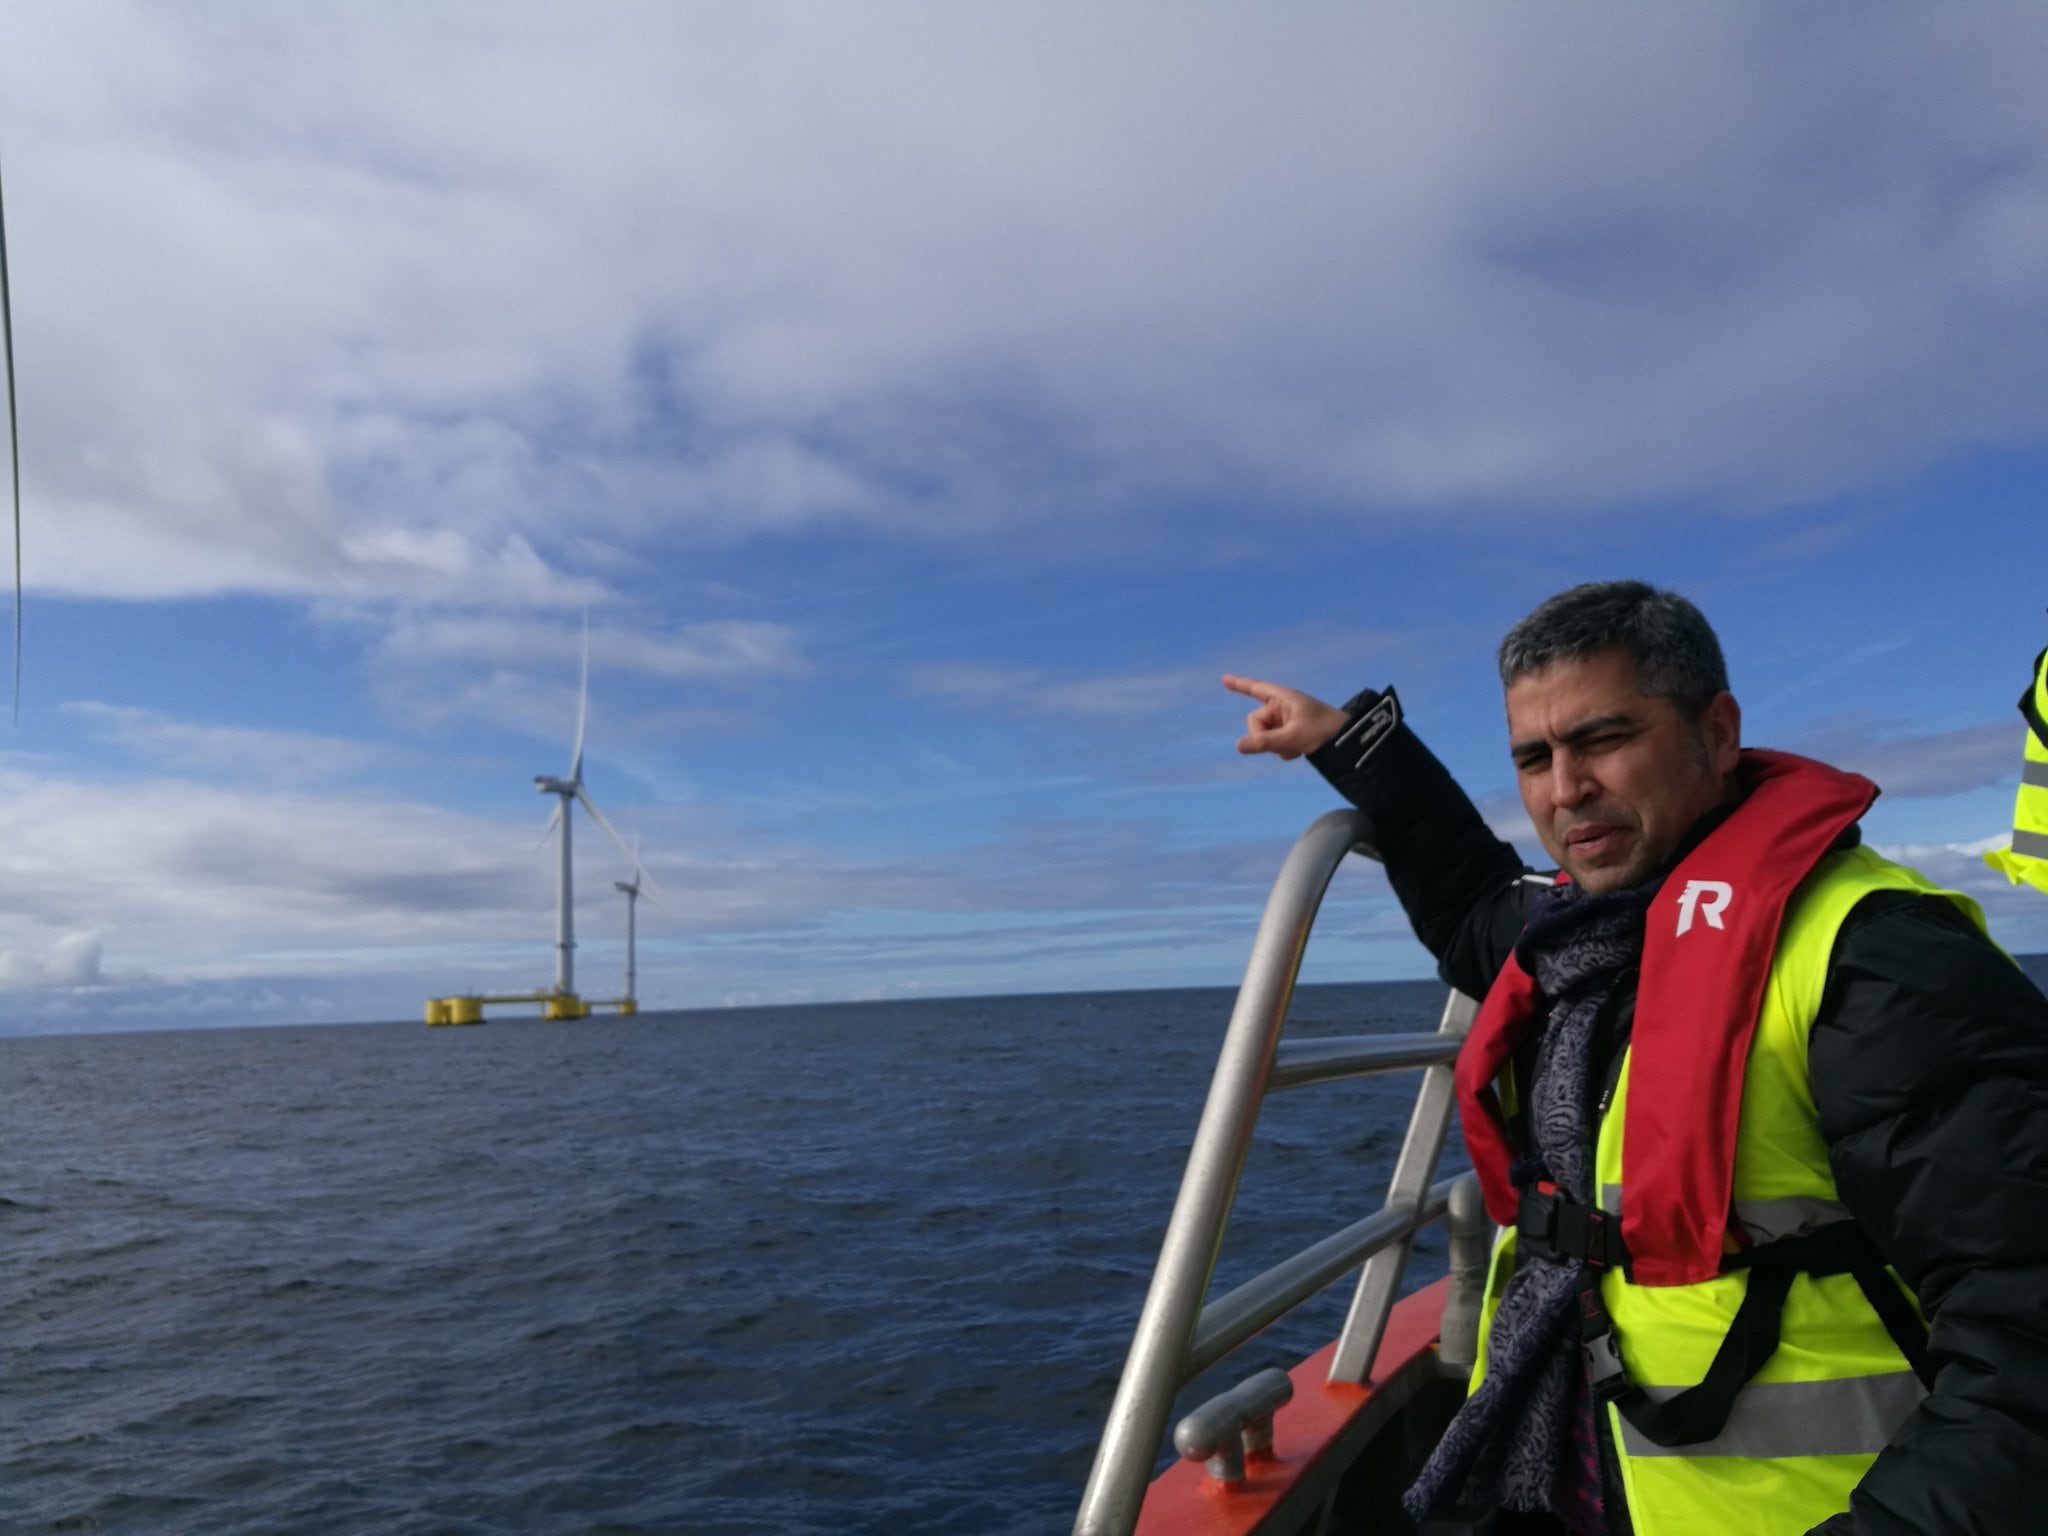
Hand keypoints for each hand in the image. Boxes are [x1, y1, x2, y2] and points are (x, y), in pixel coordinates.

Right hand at [1222, 674, 1347, 759]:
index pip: (1255, 688)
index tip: (1223, 679)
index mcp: (1283, 698)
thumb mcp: (1292, 738)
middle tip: (1285, 743)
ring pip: (1264, 736)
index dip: (1238, 684)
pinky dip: (1284, 749)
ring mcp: (1286, 720)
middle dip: (1264, 736)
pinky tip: (1299, 751)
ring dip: (1276, 745)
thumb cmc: (1324, 731)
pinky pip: (1275, 744)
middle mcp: (1282, 707)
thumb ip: (1264, 742)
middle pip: (1255, 721)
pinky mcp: (1290, 733)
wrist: (1348, 743)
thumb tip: (1238, 746)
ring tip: (1298, 746)